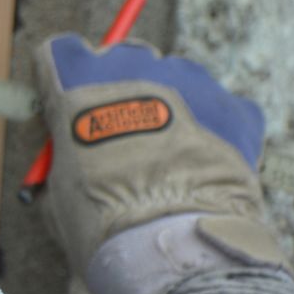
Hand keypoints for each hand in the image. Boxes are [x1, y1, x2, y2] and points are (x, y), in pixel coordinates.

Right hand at [33, 34, 284, 277]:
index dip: (66, 81)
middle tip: (123, 134)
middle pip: (125, 57)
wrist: (168, 241)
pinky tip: (203, 168)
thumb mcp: (59, 184)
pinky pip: (221, 109)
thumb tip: (73, 151)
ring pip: (177, 81)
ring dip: (171, 109)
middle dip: (123, 88)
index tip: (68, 108)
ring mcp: (190, 80)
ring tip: (169, 161)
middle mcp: (134, 64)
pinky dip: (212, 133)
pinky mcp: (234, 107)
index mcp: (77, 77)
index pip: (62, 51)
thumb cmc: (98, 216)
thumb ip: (66, 150)